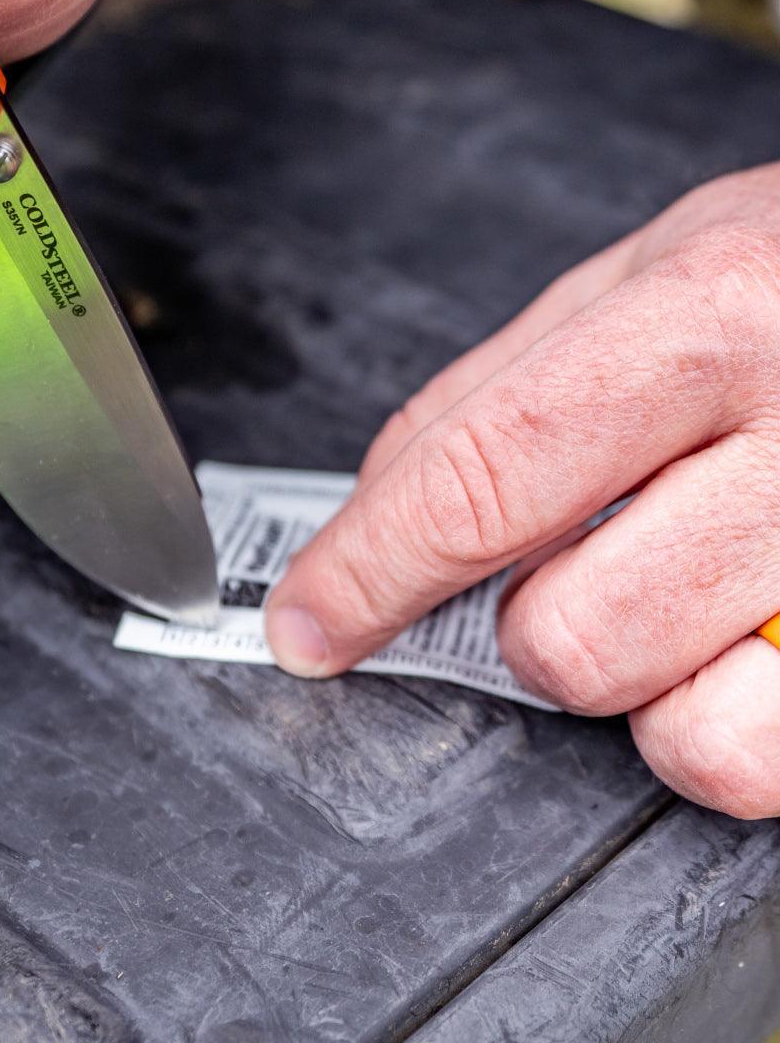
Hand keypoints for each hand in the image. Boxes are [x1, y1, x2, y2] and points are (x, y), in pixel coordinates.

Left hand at [264, 164, 779, 818]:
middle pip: (564, 632)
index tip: (307, 625)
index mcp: (712, 315)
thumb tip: (372, 512)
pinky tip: (732, 657)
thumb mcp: (652, 278)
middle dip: (530, 628)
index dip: (368, 571)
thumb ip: (494, 394)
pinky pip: (755, 763)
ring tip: (676, 599)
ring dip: (630, 677)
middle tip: (585, 567)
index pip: (481, 478)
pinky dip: (714, 732)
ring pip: (667, 723)